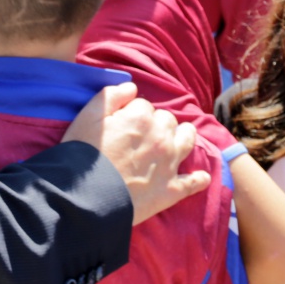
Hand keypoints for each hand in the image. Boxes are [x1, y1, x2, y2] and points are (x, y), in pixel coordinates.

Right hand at [63, 83, 209, 224]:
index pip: (143, 105)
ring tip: (178, 140)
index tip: (122, 124)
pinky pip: (192, 182)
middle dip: (158, 123)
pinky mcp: (171, 190)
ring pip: (187, 141)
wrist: (86, 196)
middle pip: (167, 120)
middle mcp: (161, 137)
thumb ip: (110, 96)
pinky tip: (202, 177)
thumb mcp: (87, 116)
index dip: (132, 113)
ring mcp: (169, 163)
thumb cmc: (82, 154)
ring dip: (184, 137)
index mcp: (141, 117)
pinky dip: (198, 179)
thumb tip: (131, 87)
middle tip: (142, 135)